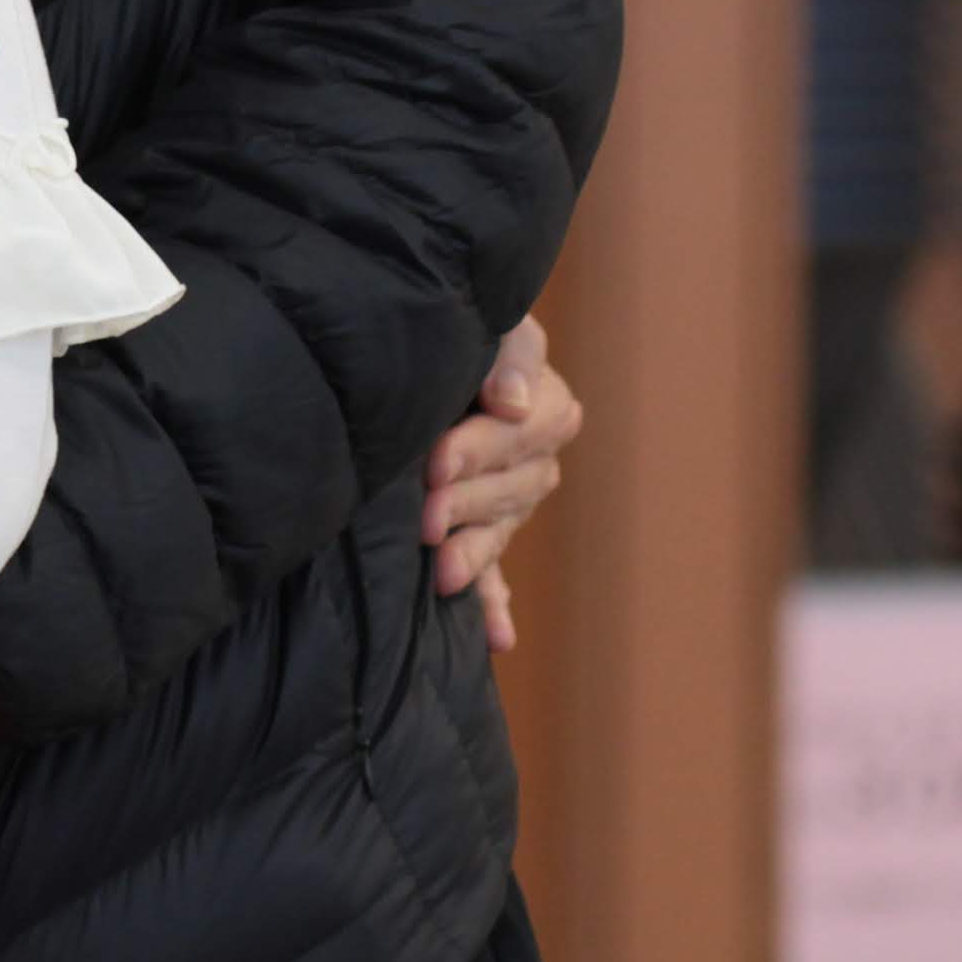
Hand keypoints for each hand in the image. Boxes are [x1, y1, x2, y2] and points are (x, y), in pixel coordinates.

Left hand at [423, 316, 580, 651]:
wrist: (413, 350)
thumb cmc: (454, 326)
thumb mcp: (492, 322)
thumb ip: (508, 354)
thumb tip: (511, 403)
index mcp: (547, 408)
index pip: (521, 434)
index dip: (478, 450)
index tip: (436, 462)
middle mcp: (535, 461)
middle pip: (509, 488)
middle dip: (466, 502)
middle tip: (426, 518)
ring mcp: (510, 503)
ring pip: (496, 532)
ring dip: (472, 554)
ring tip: (443, 576)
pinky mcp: (482, 533)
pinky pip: (495, 575)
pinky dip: (493, 605)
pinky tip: (496, 639)